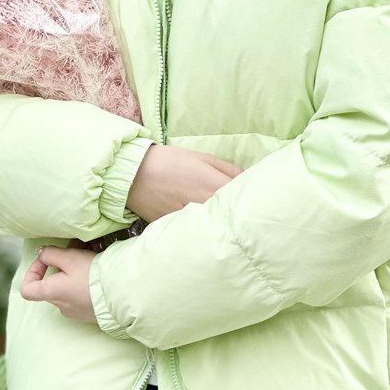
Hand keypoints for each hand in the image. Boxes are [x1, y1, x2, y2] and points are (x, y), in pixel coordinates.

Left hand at [20, 246, 97, 323]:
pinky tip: (98, 275)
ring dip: (74, 275)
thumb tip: (41, 254)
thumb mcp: (70, 257)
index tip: (46, 260)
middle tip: (76, 252)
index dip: (32, 272)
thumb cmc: (93, 276)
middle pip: (51, 286)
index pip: (27, 289)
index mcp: (51, 293)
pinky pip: (82, 297)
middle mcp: (61, 306)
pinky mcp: (91, 314)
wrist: (122, 294)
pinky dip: (85, 285)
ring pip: (68, 290)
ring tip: (90, 260)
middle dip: (60, 267)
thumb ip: (51, 254)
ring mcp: (76, 312)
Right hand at [127, 145, 242, 221]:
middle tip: (245, 214)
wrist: (134, 175)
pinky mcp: (178, 229)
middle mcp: (204, 205)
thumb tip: (248, 179)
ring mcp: (190, 220)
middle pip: (231, 215)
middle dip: (239, 214)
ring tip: (226, 224)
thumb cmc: (170, 161)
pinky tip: (204, 229)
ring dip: (222, 225)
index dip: (250, 198)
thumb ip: (228, 169)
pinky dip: (203, 231)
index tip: (255, 199)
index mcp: (212, 185)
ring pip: (215, 227)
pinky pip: (196, 232)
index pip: (242, 197)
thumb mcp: (202, 158)